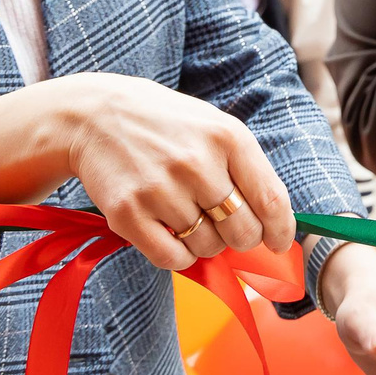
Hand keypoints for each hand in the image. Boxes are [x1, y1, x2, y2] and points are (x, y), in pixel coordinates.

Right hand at [59, 74, 298, 269]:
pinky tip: (171, 234)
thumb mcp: (215, 127)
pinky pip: (172, 259)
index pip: (271, 200)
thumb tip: (274, 224)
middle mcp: (197, 163)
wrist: (94, 115)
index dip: (281, 231)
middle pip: (243, 231)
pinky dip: (178, 257)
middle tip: (225, 227)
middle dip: (241, 238)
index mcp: (228, 138)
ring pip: (207, 248)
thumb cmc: (166, 125)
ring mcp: (161, 189)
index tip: (279, 243)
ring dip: (205, 243)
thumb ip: (246, 169)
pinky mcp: (128, 212)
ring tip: (188, 216)